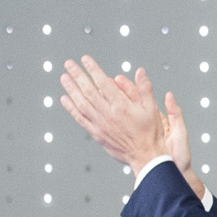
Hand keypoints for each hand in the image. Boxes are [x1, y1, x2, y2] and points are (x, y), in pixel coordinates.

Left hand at [58, 55, 173, 167]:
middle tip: (69, 64)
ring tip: (64, 77)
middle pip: (89, 91)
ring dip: (71, 89)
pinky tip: (65, 99)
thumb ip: (144, 88)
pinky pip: (80, 118)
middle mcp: (108, 114)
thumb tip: (140, 72)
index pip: (103, 83)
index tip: (86, 59)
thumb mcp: (152, 109)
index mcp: (122, 106)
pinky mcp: (97, 133)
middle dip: (78, 75)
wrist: (146, 157)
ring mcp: (100, 124)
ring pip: (81, 103)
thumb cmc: (150, 134)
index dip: (93, 69)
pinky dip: (71, 108)